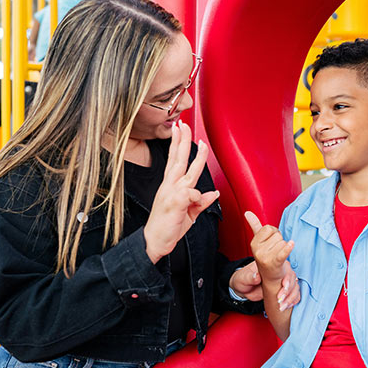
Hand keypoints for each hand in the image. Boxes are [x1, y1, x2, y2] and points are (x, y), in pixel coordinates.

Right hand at [144, 121, 218, 262]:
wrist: (154, 242)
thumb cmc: (168, 227)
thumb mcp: (188, 213)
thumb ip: (200, 202)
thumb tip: (213, 193)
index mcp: (171, 187)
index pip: (175, 161)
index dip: (178, 144)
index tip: (180, 129)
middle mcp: (170, 187)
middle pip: (178, 160)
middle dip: (183, 141)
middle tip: (185, 125)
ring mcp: (172, 194)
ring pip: (186, 172)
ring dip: (196, 158)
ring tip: (202, 144)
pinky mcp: (175, 204)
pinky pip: (190, 194)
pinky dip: (197, 196)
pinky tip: (197, 199)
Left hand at [229, 260, 300, 308]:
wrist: (242, 289)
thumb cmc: (242, 279)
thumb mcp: (244, 278)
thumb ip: (250, 277)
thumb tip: (257, 276)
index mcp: (270, 265)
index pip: (285, 266)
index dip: (286, 275)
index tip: (283, 285)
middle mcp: (278, 272)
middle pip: (292, 277)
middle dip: (289, 289)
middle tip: (280, 298)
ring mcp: (281, 282)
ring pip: (294, 286)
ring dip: (291, 296)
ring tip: (282, 306)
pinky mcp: (282, 291)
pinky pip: (294, 294)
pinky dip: (293, 300)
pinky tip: (287, 306)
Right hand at [243, 211, 293, 281]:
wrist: (271, 276)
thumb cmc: (267, 255)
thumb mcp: (259, 241)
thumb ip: (254, 225)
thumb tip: (247, 212)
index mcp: (254, 243)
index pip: (269, 228)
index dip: (273, 233)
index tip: (271, 242)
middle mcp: (257, 250)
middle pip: (277, 236)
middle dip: (279, 241)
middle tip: (275, 251)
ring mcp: (265, 257)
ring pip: (283, 243)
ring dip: (284, 248)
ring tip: (278, 256)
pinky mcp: (274, 263)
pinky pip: (283, 252)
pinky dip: (288, 249)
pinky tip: (291, 244)